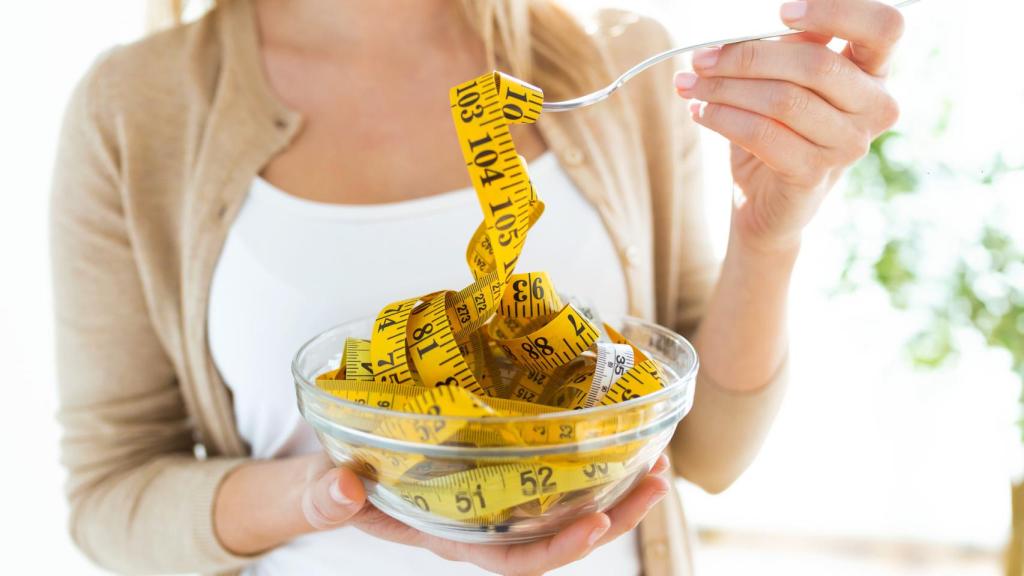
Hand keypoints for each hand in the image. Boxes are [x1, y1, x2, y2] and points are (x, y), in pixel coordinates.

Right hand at [301, 453, 670, 575]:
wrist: (331, 477)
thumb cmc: (329, 489)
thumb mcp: (321, 493)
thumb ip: (325, 498)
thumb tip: (341, 491)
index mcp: (448, 538)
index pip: (510, 560)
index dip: (555, 549)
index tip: (597, 524)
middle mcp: (480, 525)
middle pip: (557, 534)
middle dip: (612, 515)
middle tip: (658, 478)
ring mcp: (491, 499)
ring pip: (562, 505)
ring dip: (614, 486)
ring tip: (658, 458)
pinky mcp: (494, 469)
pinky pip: (547, 474)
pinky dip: (584, 458)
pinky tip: (612, 430)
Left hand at [674, 0, 903, 253]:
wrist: (765, 198)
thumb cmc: (776, 126)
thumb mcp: (783, 78)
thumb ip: (785, 47)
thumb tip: (756, 25)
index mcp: (874, 71)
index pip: (884, 27)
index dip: (838, 12)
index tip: (781, 12)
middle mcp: (875, 108)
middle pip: (817, 64)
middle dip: (748, 56)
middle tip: (701, 58)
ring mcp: (849, 146)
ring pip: (784, 100)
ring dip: (725, 88)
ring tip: (690, 85)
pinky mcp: (814, 174)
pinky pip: (763, 134)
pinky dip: (723, 118)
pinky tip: (699, 112)